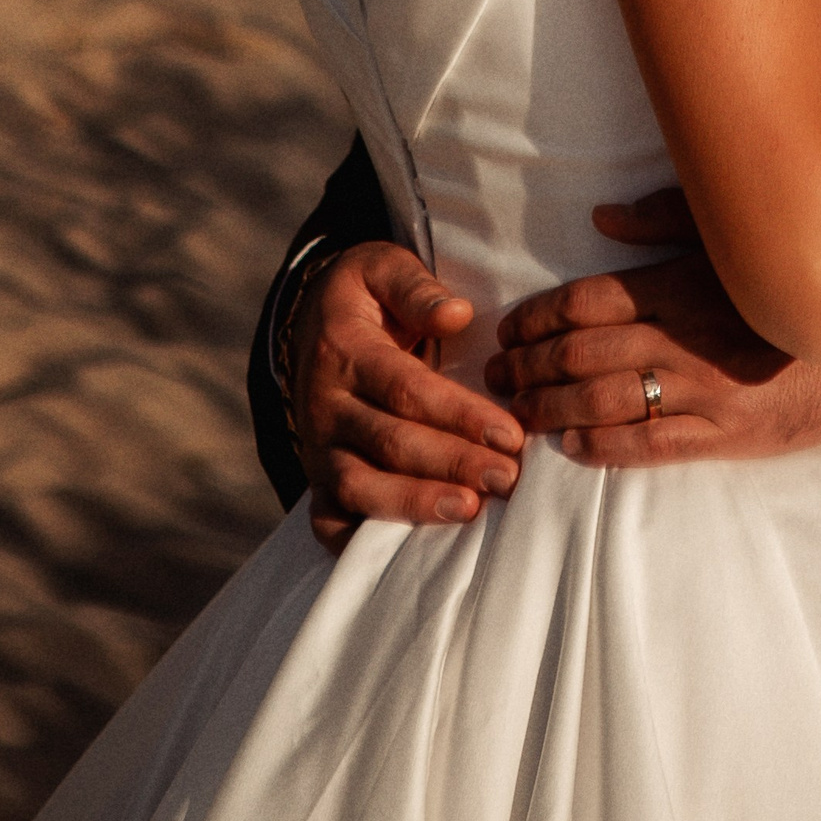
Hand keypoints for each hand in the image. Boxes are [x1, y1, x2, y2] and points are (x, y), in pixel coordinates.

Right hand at [288, 240, 524, 551]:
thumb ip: (416, 287)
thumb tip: (456, 314)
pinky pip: (330, 520)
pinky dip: (362, 542)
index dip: (459, 414)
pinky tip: (410, 551)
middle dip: (452, 463)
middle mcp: (326, 406)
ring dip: (416, 503)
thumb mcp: (381, 268)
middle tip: (507, 477)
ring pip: (360, 487)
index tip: (510, 432)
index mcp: (346, 351)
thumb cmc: (365, 298)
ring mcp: (319, 448)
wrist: (310, 325)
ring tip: (471, 510)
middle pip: (390, 443)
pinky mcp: (317, 479)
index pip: (406, 389)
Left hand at [488, 190, 820, 468]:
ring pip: (602, 402)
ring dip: (548, 407)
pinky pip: (644, 445)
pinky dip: (596, 446)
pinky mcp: (724, 436)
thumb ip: (666, 222)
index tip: (508, 327)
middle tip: (494, 374)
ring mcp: (703, 392)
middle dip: (528, 365)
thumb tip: (601, 219)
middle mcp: (685, 338)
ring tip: (517, 411)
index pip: (588, 300)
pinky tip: (567, 443)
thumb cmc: (801, 280)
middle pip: (581, 354)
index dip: (537, 316)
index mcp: (684, 284)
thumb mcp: (736, 237)